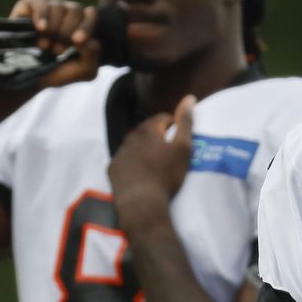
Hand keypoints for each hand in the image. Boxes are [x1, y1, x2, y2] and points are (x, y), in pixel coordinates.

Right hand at [8, 0, 101, 86]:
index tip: (77, 41)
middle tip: (58, 49)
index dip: (86, 26)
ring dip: (53, 28)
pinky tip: (40, 29)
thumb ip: (93, 57)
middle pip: (75, 9)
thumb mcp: (81, 72)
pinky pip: (40, 1)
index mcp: (82, 25)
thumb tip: (92, 41)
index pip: (91, 13)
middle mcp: (67, 14)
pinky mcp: (29, 5)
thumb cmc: (58, 71)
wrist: (26, 74)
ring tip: (44, 46)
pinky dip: (41, 15)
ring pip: (58, 6)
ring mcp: (49, 8)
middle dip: (67, 31)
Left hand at [108, 95, 195, 227]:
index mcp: (148, 129)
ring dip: (145, 151)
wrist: (142, 203)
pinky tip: (142, 176)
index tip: (179, 143)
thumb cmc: (166, 175)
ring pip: (135, 145)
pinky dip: (133, 163)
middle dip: (159, 138)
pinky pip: (125, 160)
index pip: (163, 118)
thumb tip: (189, 98)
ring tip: (156, 167)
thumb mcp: (183, 148)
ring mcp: (119, 153)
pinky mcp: (112, 168)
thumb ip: (186, 122)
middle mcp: (130, 137)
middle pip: (148, 131)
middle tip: (170, 156)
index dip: (174, 128)